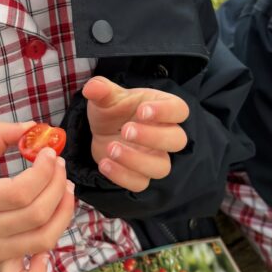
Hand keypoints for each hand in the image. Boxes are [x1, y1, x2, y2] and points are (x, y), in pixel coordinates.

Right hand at [0, 121, 74, 271]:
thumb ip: (0, 136)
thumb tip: (34, 127)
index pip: (20, 191)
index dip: (44, 171)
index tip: (50, 153)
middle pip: (36, 214)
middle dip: (57, 186)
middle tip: (59, 167)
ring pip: (42, 240)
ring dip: (63, 213)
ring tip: (65, 190)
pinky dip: (42, 267)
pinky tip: (50, 237)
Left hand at [82, 76, 187, 190]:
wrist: (100, 131)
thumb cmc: (112, 110)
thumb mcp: (106, 97)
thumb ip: (102, 90)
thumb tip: (92, 88)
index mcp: (162, 109)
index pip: (179, 110)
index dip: (165, 112)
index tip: (142, 111)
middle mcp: (165, 135)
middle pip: (177, 141)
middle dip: (152, 137)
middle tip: (126, 130)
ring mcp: (155, 158)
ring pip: (161, 167)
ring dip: (136, 160)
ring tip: (111, 148)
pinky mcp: (140, 176)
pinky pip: (140, 184)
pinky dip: (122, 176)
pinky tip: (104, 163)